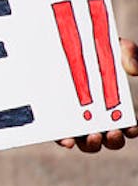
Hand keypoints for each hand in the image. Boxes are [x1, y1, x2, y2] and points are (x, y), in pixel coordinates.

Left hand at [56, 37, 137, 151]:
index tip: (132, 127)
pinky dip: (65, 141)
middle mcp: (96, 117)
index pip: (127, 125)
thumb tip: (134, 70)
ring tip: (92, 136)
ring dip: (92, 144)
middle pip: (109, 139)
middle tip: (112, 132)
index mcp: (113, 105)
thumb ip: (127, 53)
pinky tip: (67, 139)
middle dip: (113, 140)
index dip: (131, 129)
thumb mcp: (111, 46)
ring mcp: (75, 120)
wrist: (59, 42)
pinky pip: (60, 136)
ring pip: (86, 142)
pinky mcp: (55, 120)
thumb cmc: (90, 48)